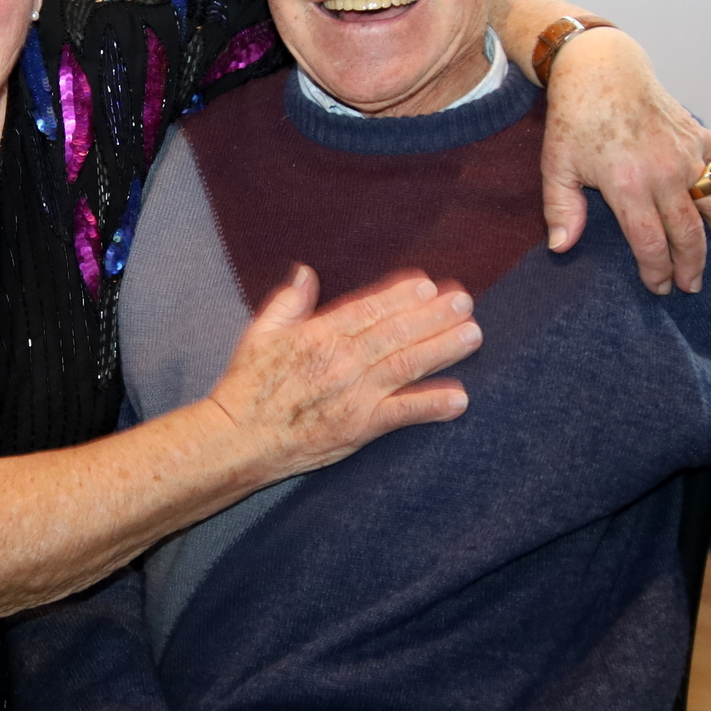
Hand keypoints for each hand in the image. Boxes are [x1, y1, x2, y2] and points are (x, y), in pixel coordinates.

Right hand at [208, 266, 478, 479]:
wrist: (238, 438)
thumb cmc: (246, 385)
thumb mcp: (260, 333)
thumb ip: (288, 302)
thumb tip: (306, 272)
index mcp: (318, 334)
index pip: (369, 309)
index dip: (401, 296)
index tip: (429, 284)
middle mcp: (340, 362)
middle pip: (396, 333)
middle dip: (434, 316)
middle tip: (465, 301)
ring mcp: (353, 396)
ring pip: (406, 366)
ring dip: (443, 349)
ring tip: (472, 334)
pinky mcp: (358, 428)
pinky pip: (401, 414)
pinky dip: (431, 405)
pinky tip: (459, 398)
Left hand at [542, 28, 710, 294]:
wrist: (600, 69)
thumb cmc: (573, 119)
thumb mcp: (556, 166)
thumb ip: (561, 209)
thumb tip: (561, 248)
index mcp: (629, 186)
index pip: (651, 243)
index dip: (657, 271)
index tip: (658, 288)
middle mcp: (665, 172)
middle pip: (688, 232)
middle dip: (692, 264)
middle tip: (691, 284)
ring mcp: (686, 152)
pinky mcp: (697, 133)